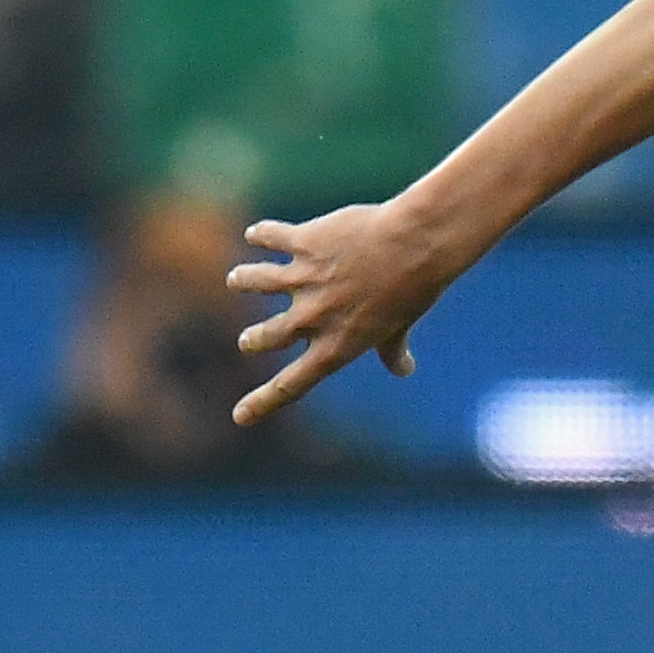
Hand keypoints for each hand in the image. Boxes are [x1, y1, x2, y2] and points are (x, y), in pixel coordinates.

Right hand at [228, 201, 457, 424]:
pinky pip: (271, 238)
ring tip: (236, 279)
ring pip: (255, 281)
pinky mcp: (304, 243)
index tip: (239, 417)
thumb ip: (392, 350)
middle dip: (253, 340)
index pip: (292, 384)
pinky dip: (261, 236)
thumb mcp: (400, 326)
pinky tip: (255, 234)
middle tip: (248, 341)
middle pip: (266, 336)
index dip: (263, 402)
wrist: (416, 246)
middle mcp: (312, 318)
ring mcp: (304, 279)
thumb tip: (403, 370)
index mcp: (336, 346)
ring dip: (244, 280)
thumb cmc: (414, 289)